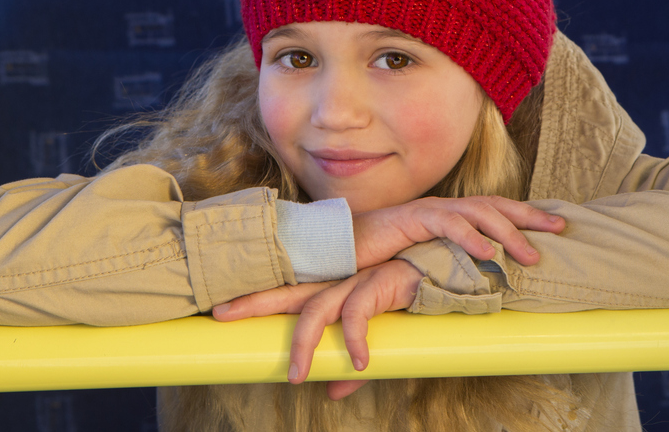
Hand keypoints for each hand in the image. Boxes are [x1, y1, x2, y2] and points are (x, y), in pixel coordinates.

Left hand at [213, 260, 423, 400]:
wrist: (446, 276)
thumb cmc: (409, 305)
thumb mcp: (378, 343)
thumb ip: (354, 366)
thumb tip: (333, 391)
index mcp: (335, 290)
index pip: (288, 294)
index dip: (257, 301)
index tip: (223, 310)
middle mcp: (340, 282)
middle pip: (289, 291)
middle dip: (255, 302)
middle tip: (222, 313)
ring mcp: (357, 280)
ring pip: (318, 307)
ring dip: (304, 343)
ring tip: (297, 376)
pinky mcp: (379, 283)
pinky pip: (359, 313)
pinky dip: (355, 340)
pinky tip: (360, 363)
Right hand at [352, 196, 564, 270]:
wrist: (337, 247)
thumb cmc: (378, 257)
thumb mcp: (422, 263)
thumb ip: (449, 267)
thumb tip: (479, 287)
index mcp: (449, 216)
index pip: (495, 211)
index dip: (526, 216)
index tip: (557, 225)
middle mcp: (443, 208)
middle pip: (495, 205)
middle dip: (530, 216)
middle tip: (561, 227)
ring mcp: (428, 210)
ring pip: (478, 213)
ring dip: (507, 233)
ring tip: (530, 254)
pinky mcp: (410, 219)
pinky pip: (447, 224)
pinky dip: (470, 237)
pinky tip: (488, 253)